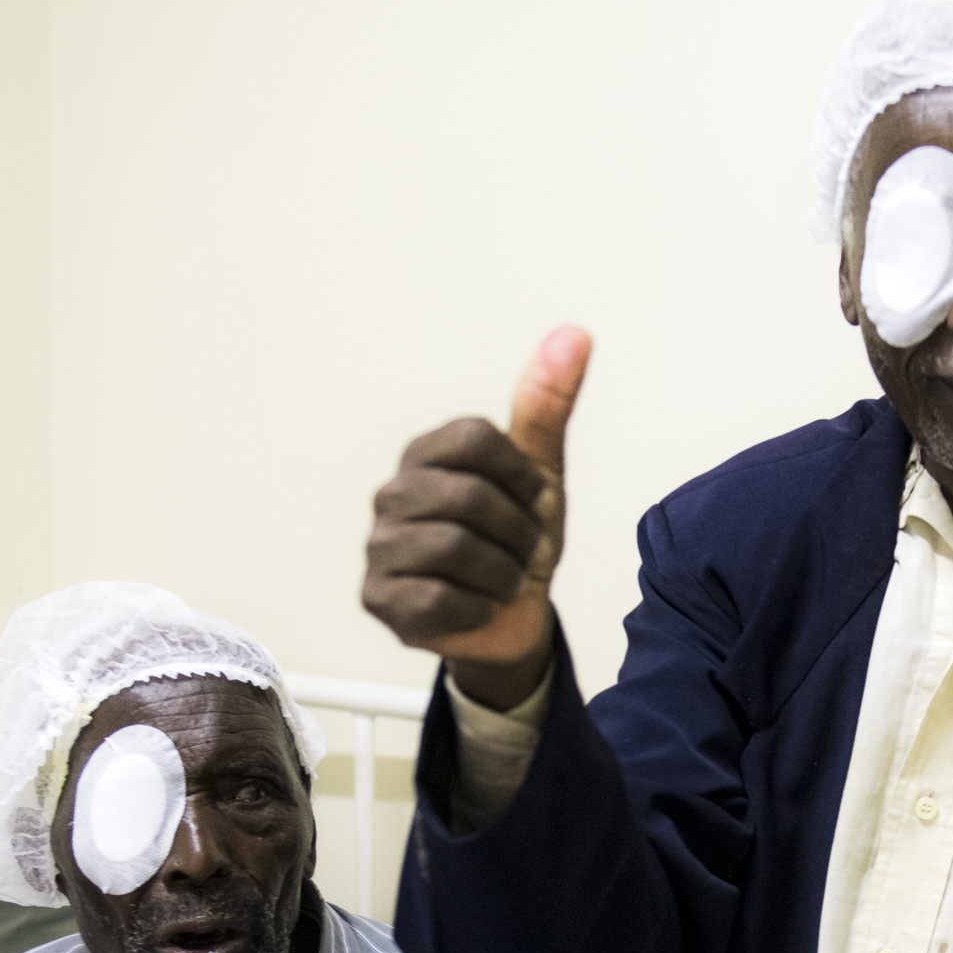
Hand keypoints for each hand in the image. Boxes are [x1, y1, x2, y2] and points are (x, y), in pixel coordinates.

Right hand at [361, 326, 588, 711]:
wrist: (511, 619)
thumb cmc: (516, 540)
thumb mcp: (540, 473)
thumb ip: (547, 406)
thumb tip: (574, 333)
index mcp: (427, 454)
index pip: (475, 438)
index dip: (521, 476)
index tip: (533, 500)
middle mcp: (392, 494)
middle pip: (469, 497)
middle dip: (517, 532)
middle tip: (522, 550)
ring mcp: (379, 547)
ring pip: (454, 549)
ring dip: (502, 572)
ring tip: (503, 578)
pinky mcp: (379, 599)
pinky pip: (437, 598)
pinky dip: (477, 606)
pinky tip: (478, 604)